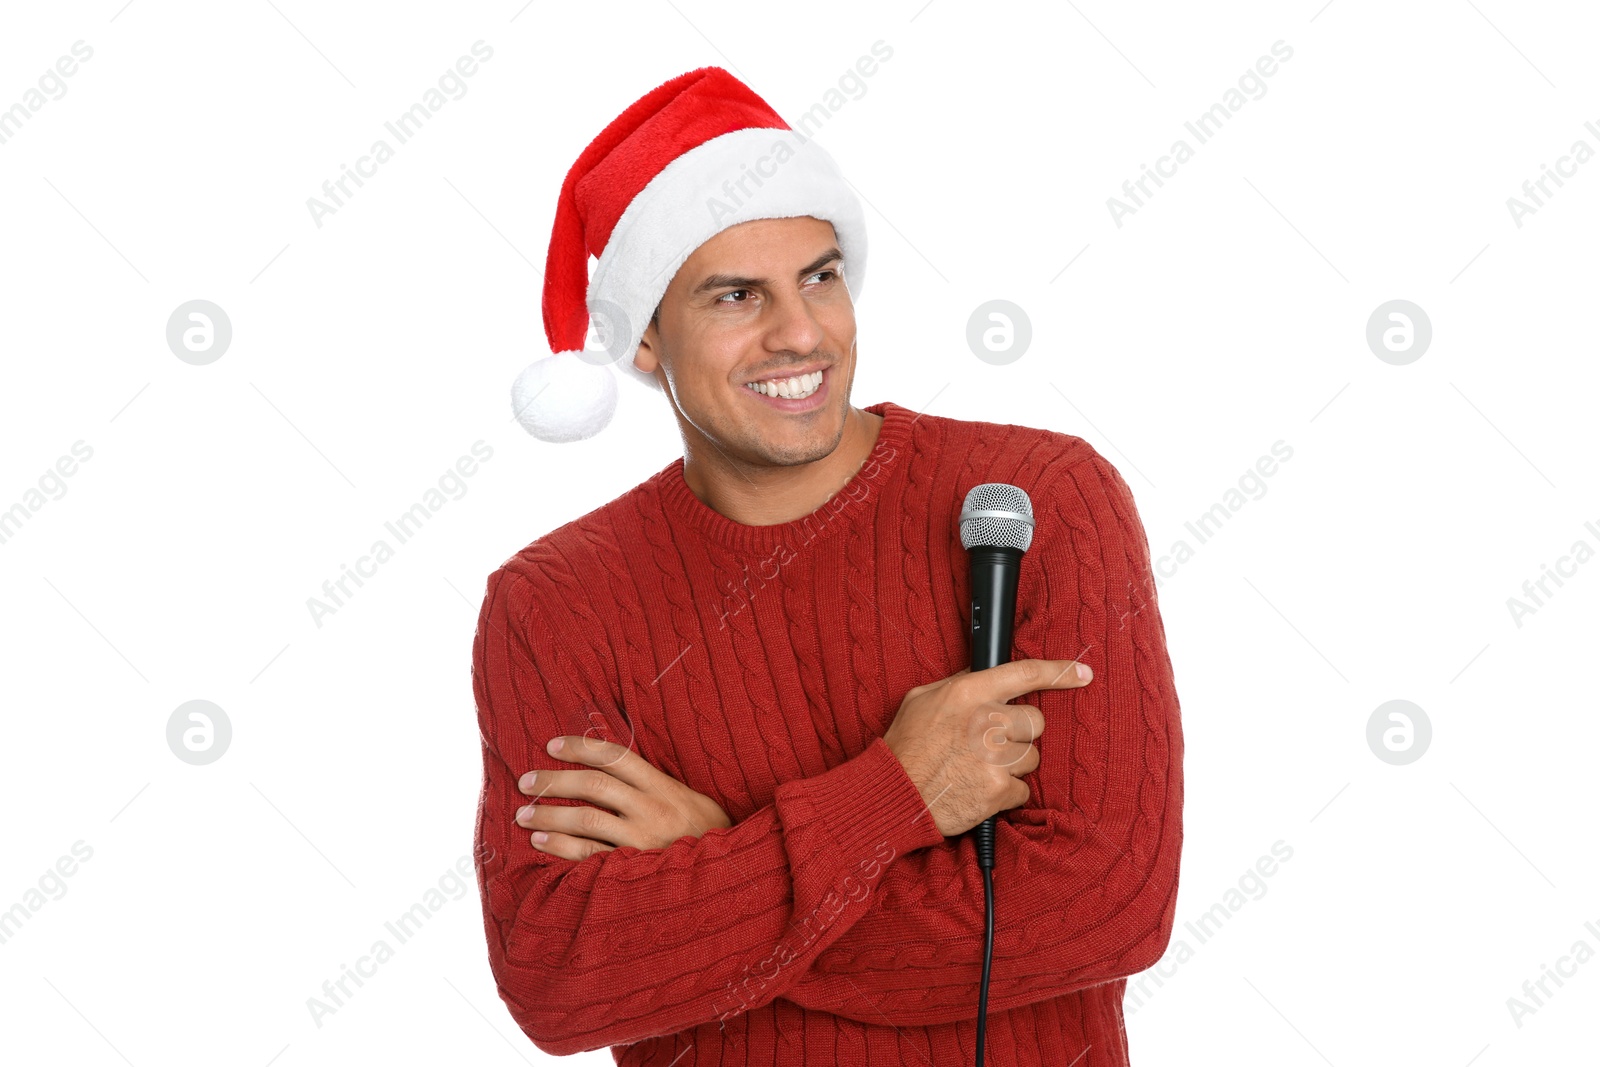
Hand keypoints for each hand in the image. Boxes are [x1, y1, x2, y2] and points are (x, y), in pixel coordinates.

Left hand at [515, 735, 732, 859]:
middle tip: (526, 781)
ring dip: (548, 815)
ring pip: (586, 819)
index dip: (581, 747)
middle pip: (593, 786)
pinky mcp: (633, 870)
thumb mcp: (690, 799)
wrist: (730, 876)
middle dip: (554, 781)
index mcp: (664, 787)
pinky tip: (539, 841)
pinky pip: (588, 856)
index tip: (551, 746)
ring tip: (522, 814)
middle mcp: (652, 809)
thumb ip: (654, 784)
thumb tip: (609, 767)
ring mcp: (642, 841)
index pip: (615, 757)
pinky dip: (560, 847)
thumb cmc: (706, 835)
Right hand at [883, 658, 1092, 836]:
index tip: (1083, 673)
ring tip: (977, 770)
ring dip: (1011, 765)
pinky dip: (1005, 793)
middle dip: (1019, 734)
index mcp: (969, 692)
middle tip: (992, 744)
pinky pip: (1022, 789)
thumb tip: (983, 673)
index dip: (1059, 672)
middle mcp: (986, 721)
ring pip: (1031, 758)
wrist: (893, 795)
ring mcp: (995, 757)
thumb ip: (957, 684)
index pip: (1025, 673)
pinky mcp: (999, 790)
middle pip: (1036, 721)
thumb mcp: (922, 699)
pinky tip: (978, 789)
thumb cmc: (905, 747)